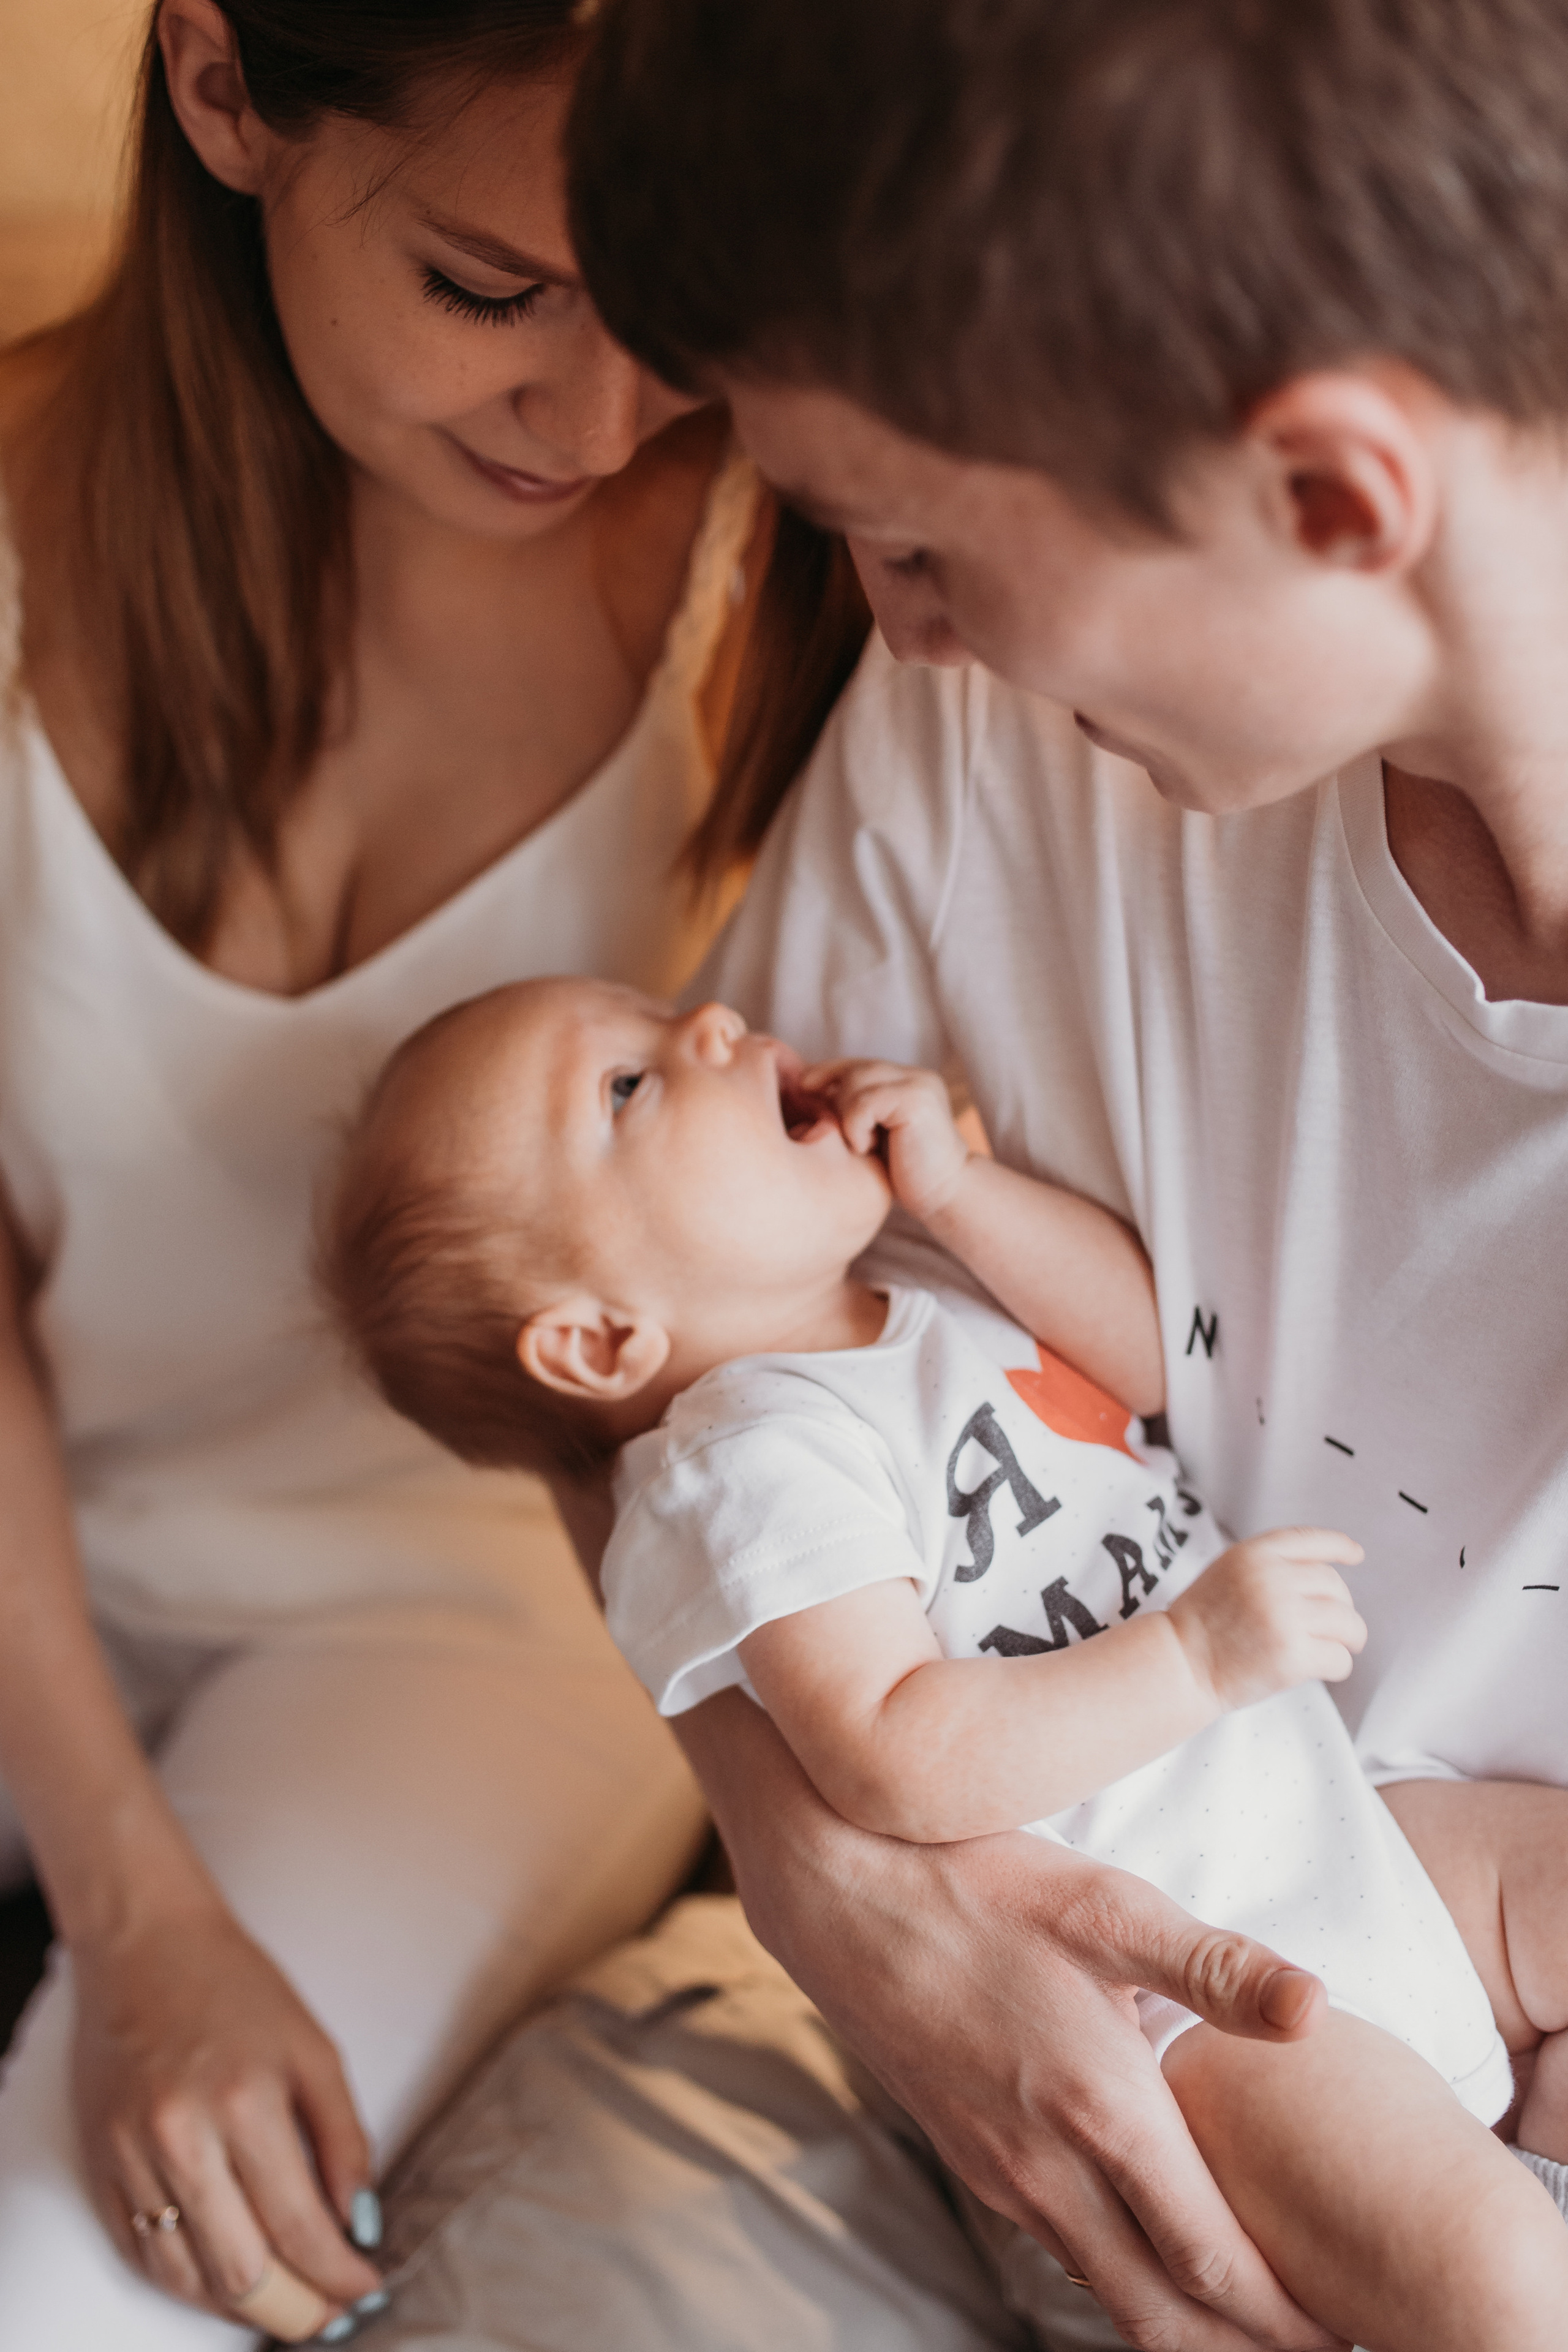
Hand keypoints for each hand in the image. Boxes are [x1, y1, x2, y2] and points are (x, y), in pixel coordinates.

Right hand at [72, 1900, 381, 2331]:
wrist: (145, 1946)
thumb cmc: (239, 1989)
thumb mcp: (314, 2048)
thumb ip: (345, 2138)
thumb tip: (360, 2223)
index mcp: (246, 2102)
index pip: (300, 2227)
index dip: (339, 2276)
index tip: (365, 2290)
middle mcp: (182, 2138)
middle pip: (243, 2272)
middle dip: (296, 2311)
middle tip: (330, 2315)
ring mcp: (132, 2156)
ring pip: (187, 2278)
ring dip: (242, 2307)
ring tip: (286, 2306)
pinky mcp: (99, 2166)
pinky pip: (141, 2255)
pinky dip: (187, 2282)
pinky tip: (225, 2283)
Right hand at [680, 1688, 1335, 2351]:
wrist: (835, 1890)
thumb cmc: (976, 1881)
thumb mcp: (1104, 1905)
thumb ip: (1214, 1965)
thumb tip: (1318, 2007)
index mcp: (1100, 2111)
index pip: (1212, 2261)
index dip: (1289, 2314)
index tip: (1349, 2326)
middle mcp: (1048, 2167)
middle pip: (1161, 2314)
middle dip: (1244, 2345)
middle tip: (1318, 2350)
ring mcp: (1000, 2173)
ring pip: (1106, 2292)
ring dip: (1183, 2325)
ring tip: (1254, 2326)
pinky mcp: (970, 2159)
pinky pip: (1061, 2252)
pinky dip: (1122, 2283)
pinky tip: (1154, 2261)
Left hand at [802, 1056, 968, 1222]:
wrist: (946, 1198)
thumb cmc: (905, 1176)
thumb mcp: (873, 1136)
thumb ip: (854, 1110)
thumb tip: (807, 1089)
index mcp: (906, 1082)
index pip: (856, 1064)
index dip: (825, 1074)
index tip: (802, 1091)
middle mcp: (915, 1076)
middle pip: (853, 1068)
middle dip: (831, 1097)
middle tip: (834, 1133)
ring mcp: (918, 1084)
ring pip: (855, 1081)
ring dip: (846, 1116)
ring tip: (860, 1145)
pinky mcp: (916, 1099)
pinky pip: (864, 1102)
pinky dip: (855, 1127)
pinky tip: (867, 1149)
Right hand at [1168, 1529, 1365, 1712]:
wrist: (1178, 1663)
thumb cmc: (1199, 1625)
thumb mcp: (1225, 1572)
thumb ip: (1266, 1566)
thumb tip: (1320, 1574)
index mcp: (1253, 1554)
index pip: (1309, 1541)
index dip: (1338, 1546)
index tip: (1356, 1554)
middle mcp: (1272, 1579)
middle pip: (1335, 1586)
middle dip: (1343, 1608)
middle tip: (1339, 1626)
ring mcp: (1284, 1617)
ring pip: (1347, 1623)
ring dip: (1349, 1638)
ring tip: (1340, 1647)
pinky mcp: (1292, 1656)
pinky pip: (1339, 1658)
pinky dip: (1338, 1665)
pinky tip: (1322, 1667)